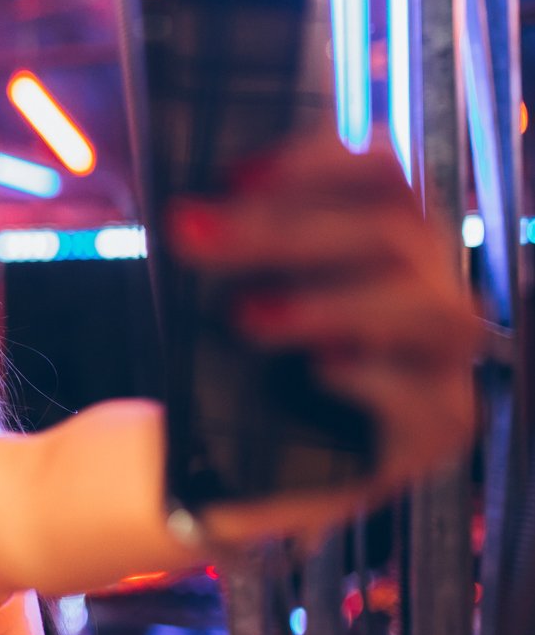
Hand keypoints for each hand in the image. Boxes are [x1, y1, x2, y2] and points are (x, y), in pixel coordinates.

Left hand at [170, 134, 483, 493]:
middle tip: (192, 234)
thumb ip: (226, 246)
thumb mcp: (222, 298)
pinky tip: (321, 372)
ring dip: (330, 303)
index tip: (232, 175)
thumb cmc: (230, 371)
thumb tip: (192, 209)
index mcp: (380, 242)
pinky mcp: (439, 428)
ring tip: (247, 317)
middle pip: (394, 233)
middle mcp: (424, 289)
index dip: (318, 161)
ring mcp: (441, 362)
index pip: (384, 173)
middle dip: (287, 229)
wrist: (224, 473)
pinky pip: (432, 396)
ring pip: (431, 307)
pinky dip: (374, 378)